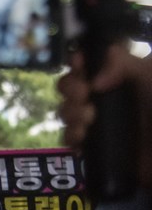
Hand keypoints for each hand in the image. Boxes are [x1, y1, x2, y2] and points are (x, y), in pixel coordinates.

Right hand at [58, 47, 151, 188]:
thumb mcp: (151, 76)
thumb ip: (125, 66)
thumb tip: (94, 81)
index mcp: (118, 77)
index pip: (87, 63)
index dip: (77, 62)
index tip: (79, 64)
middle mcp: (103, 98)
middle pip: (69, 86)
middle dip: (71, 89)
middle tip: (84, 95)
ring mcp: (96, 122)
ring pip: (65, 112)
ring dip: (72, 113)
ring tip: (89, 120)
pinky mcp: (93, 147)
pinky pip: (69, 139)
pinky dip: (72, 137)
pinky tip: (84, 137)